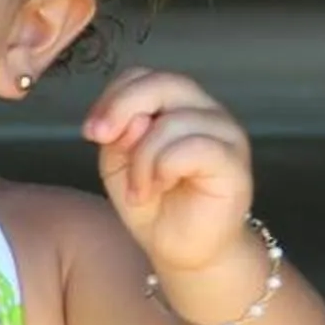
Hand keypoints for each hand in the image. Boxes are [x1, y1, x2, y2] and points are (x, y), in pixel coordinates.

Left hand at [82, 65, 253, 273]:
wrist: (180, 247)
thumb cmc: (153, 202)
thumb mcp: (119, 162)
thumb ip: (119, 133)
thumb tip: (134, 118)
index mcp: (177, 104)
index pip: (143, 76)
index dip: (113, 97)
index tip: (91, 132)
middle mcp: (205, 111)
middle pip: (163, 83)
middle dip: (122, 108)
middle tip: (100, 139)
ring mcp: (225, 133)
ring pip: (173, 122)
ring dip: (142, 159)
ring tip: (140, 189)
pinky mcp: (234, 162)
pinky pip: (193, 147)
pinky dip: (163, 169)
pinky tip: (157, 189)